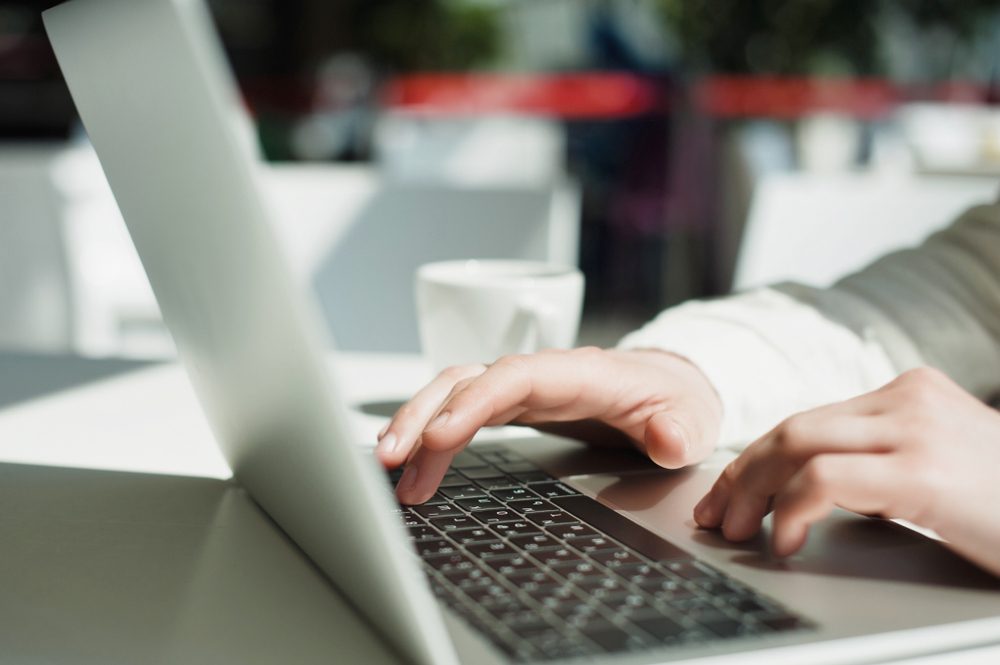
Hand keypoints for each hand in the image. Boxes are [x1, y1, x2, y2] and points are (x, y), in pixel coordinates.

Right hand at [378, 347, 722, 504]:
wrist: (666, 389)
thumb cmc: (673, 400)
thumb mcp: (691, 419)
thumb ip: (679, 430)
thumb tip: (665, 439)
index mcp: (577, 373)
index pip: (514, 378)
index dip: (473, 404)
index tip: (438, 437)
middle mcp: (538, 374)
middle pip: (466, 381)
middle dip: (423, 415)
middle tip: (390, 458)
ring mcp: (519, 388)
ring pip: (452, 394)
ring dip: (416, 426)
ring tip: (388, 469)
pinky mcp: (509, 405)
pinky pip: (458, 411)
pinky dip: (429, 434)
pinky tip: (407, 462)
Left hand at [694, 367, 999, 576]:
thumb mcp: (938, 472)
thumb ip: (881, 464)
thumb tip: (807, 490)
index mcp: (909, 393)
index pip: (809, 419)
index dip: (756, 459)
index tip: (726, 495)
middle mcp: (909, 398)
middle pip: (793, 428)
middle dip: (741, 475)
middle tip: (714, 517)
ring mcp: (919, 429)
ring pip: (798, 445)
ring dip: (753, 492)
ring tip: (735, 532)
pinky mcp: (925, 472)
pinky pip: (828, 479)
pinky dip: (793, 510)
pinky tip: (787, 540)